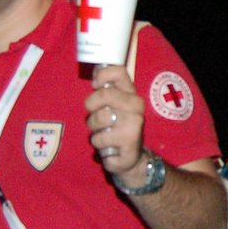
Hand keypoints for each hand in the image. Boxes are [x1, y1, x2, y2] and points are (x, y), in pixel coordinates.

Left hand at [85, 64, 147, 178]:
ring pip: (99, 117)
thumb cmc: (118, 127)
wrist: (133, 157)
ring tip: (102, 133)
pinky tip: (108, 146)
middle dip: (91, 106)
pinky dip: (98, 144)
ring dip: (93, 127)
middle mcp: (136, 106)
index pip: (119, 72)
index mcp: (131, 94)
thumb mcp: (115, 107)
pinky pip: (99, 139)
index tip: (95, 85)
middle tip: (94, 116)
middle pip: (104, 94)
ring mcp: (134, 124)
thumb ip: (107, 90)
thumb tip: (96, 72)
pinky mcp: (129, 142)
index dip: (102, 75)